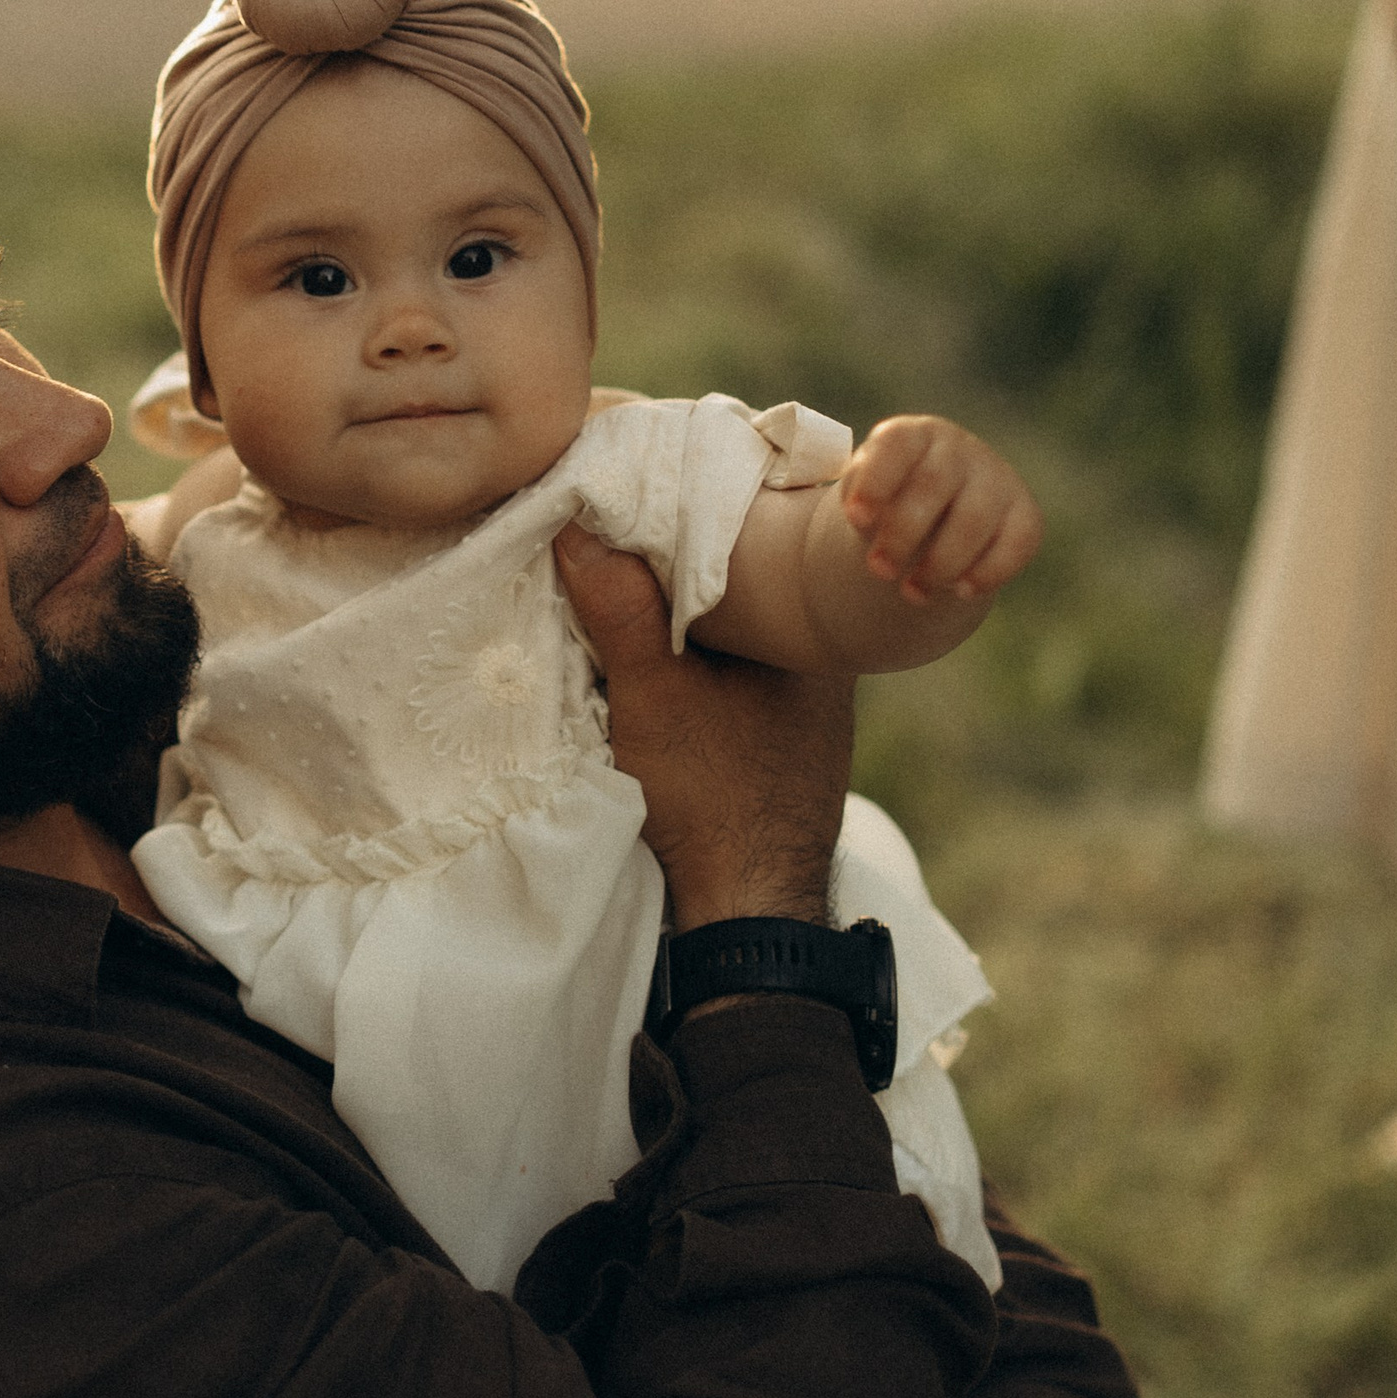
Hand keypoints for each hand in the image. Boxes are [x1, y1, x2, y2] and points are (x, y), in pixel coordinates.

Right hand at [553, 534, 850, 931]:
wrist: (750, 914)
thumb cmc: (718, 802)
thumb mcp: (655, 698)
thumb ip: (621, 612)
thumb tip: (577, 523)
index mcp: (814, 635)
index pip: (759, 540)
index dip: (701, 505)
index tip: (644, 483)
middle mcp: (819, 659)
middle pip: (742, 582)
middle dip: (679, 557)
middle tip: (617, 520)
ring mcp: (799, 702)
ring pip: (731, 630)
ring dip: (677, 613)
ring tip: (617, 572)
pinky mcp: (774, 737)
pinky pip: (726, 670)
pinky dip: (686, 656)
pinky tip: (641, 648)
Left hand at [837, 418, 1041, 607]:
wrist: (937, 513)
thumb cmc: (891, 500)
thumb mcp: (865, 494)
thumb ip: (859, 498)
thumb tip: (863, 517)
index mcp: (914, 437)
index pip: (897, 445)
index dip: (876, 482)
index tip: (855, 519)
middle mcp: (958, 450)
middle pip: (933, 485)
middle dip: (901, 535)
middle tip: (879, 570)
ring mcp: (996, 478)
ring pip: (974, 520)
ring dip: (940, 565)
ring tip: (912, 592)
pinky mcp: (1025, 514)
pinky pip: (1017, 543)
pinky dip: (987, 572)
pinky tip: (960, 590)